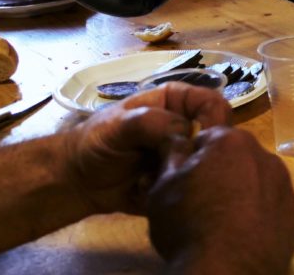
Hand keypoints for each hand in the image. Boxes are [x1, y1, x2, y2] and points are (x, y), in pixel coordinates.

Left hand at [62, 82, 231, 216]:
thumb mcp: (118, 125)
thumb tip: (184, 133)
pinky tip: (147, 192)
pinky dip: (172, 192)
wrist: (77, 180)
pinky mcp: (178, 182)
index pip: (211, 101)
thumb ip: (150, 122)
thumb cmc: (96, 141)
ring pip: (205, 164)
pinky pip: (190, 188)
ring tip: (152, 179)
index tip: (205, 138)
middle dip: (198, 152)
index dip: (215, 117)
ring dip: (182, 174)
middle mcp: (185, 126)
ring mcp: (183, 155)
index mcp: (176, 102)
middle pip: (216, 135)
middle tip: (174, 165)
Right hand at [147, 127, 293, 274]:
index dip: (193, 157)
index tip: (186, 177)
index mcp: (231, 141)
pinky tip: (243, 232)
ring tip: (224, 219)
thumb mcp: (163, 188)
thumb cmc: (189, 226)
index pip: (208, 136)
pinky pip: (271, 204)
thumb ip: (172, 154)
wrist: (226, 274)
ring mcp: (283, 184)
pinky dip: (259, 212)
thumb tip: (177, 139)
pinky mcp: (293, 213)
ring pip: (256, 178)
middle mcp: (263, 154)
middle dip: (221, 170)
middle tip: (203, 199)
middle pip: (236, 155)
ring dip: (243, 189)